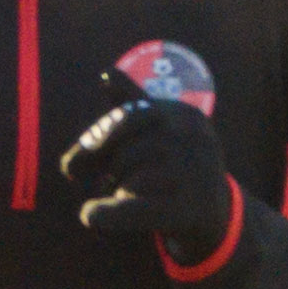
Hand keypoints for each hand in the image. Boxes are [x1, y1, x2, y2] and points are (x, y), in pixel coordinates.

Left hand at [59, 80, 239, 265]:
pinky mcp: (189, 210)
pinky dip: (109, 214)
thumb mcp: (161, 129)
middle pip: (126, 152)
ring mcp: (195, 175)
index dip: (95, 139)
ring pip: (130, 181)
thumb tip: (106, 74)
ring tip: (122, 196)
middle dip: (104, 168)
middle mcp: (194, 140)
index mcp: (184, 114)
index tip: (70, 164)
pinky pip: (137, 208)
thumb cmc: (178, 163)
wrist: (217, 211)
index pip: (126, 119)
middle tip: (87, 180)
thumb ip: (133, 102)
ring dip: (116, 191)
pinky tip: (90, 215)